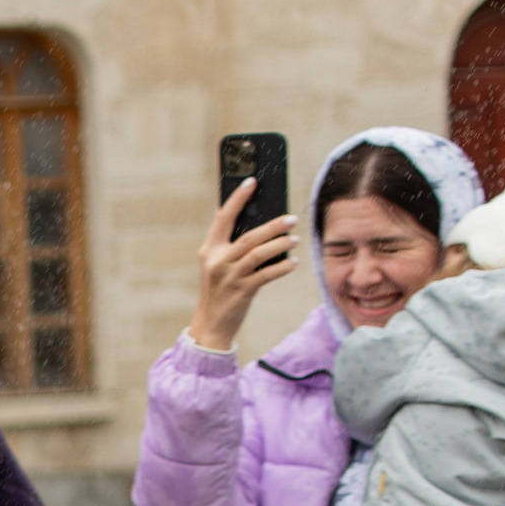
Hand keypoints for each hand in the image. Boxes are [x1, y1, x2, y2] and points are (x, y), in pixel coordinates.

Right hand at [187, 180, 300, 351]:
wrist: (211, 324)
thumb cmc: (220, 290)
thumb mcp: (218, 265)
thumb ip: (231, 246)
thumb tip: (259, 224)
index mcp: (209, 250)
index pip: (223, 218)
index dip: (237, 198)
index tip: (252, 182)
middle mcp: (217, 261)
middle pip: (249, 237)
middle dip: (273, 226)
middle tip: (292, 218)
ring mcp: (229, 277)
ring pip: (259, 254)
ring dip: (280, 244)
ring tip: (295, 240)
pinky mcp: (242, 292)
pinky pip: (266, 275)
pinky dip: (282, 267)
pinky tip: (293, 262)